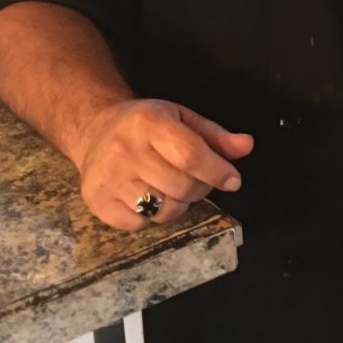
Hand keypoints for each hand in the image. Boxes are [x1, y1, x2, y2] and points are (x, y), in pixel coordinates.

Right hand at [77, 99, 253, 230]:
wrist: (95, 129)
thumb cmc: (145, 124)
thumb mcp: (181, 118)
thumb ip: (215, 135)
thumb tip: (246, 146)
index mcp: (148, 123)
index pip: (190, 155)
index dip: (218, 171)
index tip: (233, 179)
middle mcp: (124, 150)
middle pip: (181, 187)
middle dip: (200, 187)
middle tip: (196, 178)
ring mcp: (107, 178)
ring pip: (163, 211)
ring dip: (178, 204)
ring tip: (171, 185)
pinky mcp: (97, 202)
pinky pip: (141, 224)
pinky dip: (152, 216)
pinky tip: (147, 194)